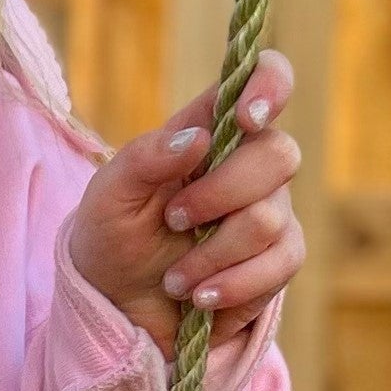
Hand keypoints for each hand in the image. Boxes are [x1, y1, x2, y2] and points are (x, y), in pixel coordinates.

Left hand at [66, 48, 303, 359]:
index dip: (268, 85)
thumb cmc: (113, 240)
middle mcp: (249, 164)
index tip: (245, 118)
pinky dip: (234, 284)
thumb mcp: (109, 196)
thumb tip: (199, 139)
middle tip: (174, 219)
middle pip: (278, 154)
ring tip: (175, 278)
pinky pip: (281, 263)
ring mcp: (270, 211)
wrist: (121, 311)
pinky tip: (201, 297)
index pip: (264, 79)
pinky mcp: (278, 260)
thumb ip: (146, 157)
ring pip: (270, 219)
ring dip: (212, 255)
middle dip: (221, 194)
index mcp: (211, 130)